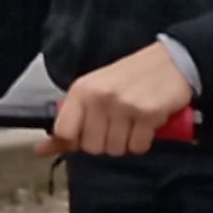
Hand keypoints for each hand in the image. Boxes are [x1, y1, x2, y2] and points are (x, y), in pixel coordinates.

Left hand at [49, 41, 193, 159]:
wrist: (171, 62)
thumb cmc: (129, 79)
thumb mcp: (93, 92)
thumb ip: (69, 121)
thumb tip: (41, 149)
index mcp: (81, 90)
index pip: (63, 132)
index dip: (75, 140)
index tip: (88, 134)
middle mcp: (99, 96)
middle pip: (91, 147)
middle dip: (105, 142)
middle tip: (117, 125)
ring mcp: (123, 105)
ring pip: (115, 149)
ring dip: (125, 142)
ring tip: (132, 122)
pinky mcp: (148, 113)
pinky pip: (138, 147)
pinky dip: (143, 141)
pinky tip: (147, 123)